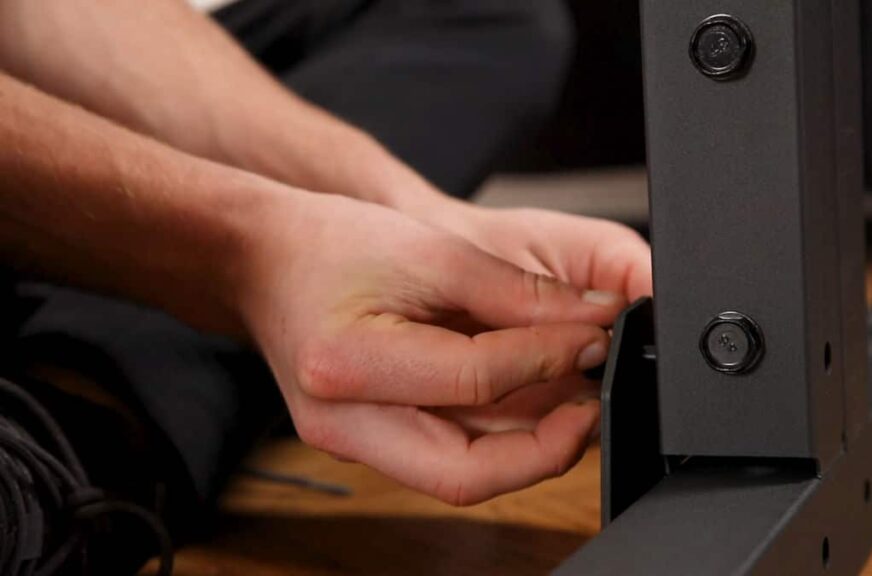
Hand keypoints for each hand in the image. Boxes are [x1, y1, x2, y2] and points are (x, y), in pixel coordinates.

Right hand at [237, 193, 626, 504]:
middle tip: (592, 409)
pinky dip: (496, 439)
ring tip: (574, 404)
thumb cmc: (330, 244)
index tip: (596, 335)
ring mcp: (351, 440)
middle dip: (545, 451)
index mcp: (348, 365)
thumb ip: (519, 293)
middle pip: (464, 475)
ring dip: (528, 449)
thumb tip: (592, 319)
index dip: (548, 359)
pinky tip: (531, 406)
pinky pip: (445, 455)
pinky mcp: (367, 440)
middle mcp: (343, 422)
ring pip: (460, 474)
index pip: (475, 381)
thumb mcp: (433, 249)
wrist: (264, 260)